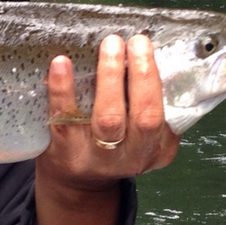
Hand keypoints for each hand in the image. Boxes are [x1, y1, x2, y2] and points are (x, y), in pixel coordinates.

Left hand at [34, 34, 179, 224]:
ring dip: (110, 77)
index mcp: (157, 149)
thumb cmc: (114, 144)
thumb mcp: (141, 135)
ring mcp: (98, 157)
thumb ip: (149, 105)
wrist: (77, 184)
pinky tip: (60, 63)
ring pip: (109, 118)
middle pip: (144, 117)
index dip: (156, 80)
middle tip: (135, 41)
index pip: (164, 114)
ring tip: (110, 45)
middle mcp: (132, 156)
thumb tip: (151, 55)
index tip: (148, 46)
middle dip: (142, 75)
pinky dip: (63, 89)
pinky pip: (65, 118)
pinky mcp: (66, 152)